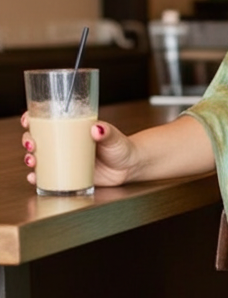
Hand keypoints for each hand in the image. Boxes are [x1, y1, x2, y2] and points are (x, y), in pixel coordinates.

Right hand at [21, 114, 135, 188]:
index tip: (27, 120)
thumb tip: (97, 129)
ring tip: (33, 161)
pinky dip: (39, 177)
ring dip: (30, 159)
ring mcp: (65, 159)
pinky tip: (35, 178)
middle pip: (38, 139)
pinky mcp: (68, 174)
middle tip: (31, 145)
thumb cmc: (122, 147)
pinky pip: (49, 176)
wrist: (130, 167)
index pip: (47, 120)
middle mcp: (64, 143)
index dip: (32, 119)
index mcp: (72, 128)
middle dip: (28, 141)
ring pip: (40, 157)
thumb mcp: (115, 137)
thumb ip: (107, 132)